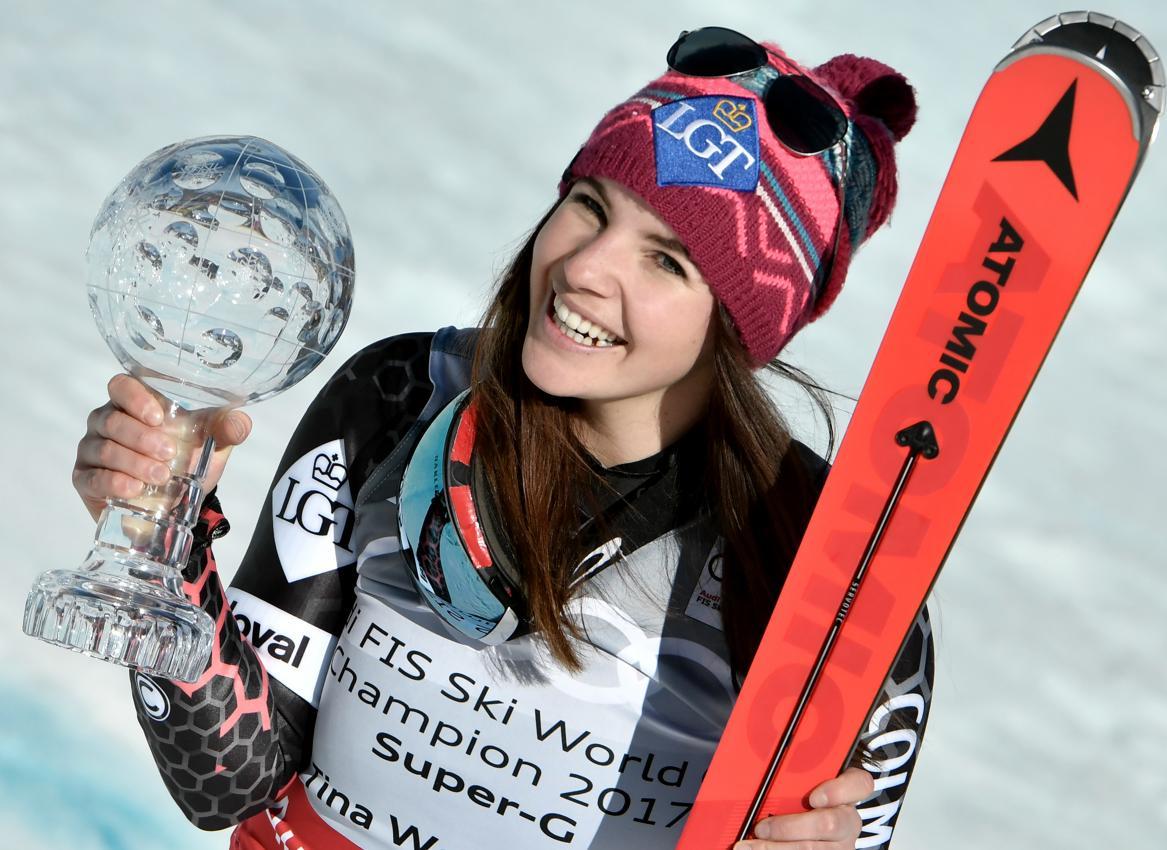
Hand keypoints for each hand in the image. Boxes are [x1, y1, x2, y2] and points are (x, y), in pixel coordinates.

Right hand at [73, 374, 252, 520]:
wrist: (179, 504)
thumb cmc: (188, 461)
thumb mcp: (213, 444)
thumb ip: (226, 429)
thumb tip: (241, 422)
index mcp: (134, 404)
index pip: (121, 386)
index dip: (135, 398)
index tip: (159, 417)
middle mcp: (107, 422)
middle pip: (112, 420)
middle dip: (141, 437)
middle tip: (169, 454)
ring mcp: (93, 449)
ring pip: (103, 448)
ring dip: (133, 462)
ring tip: (161, 476)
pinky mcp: (85, 478)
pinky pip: (92, 476)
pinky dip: (113, 481)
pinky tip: (134, 488)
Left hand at [736, 767, 873, 848]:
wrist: (808, 824)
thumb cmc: (799, 794)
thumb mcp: (800, 779)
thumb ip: (790, 769)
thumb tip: (753, 756)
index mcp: (846, 790)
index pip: (859, 784)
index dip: (838, 791)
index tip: (813, 798)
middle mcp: (848, 819)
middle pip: (831, 824)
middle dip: (790, 828)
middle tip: (761, 827)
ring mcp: (841, 845)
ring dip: (776, 849)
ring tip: (747, 847)